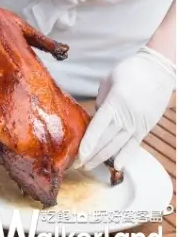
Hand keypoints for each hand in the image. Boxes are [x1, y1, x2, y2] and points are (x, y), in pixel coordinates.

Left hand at [77, 46, 175, 170]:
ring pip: (118, 145)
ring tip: (89, 167)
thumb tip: (96, 118)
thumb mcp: (108, 82)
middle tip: (76, 165)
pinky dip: (125, 156)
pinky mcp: (146, 127)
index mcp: (114, 103)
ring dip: (103, 158)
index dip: (88, 144)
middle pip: (106, 140)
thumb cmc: (130, 71)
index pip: (98, 128)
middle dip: (91, 155)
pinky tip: (117, 167)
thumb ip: (101, 102)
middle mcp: (126, 117)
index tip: (79, 156)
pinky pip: (134, 145)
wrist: (159, 69)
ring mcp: (138, 123)